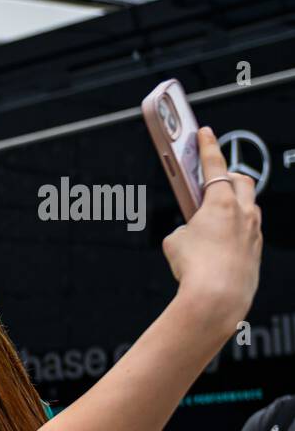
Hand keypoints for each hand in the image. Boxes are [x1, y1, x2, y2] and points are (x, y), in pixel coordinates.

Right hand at [161, 126, 261, 325]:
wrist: (217, 298)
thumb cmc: (195, 268)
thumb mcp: (175, 241)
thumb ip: (184, 228)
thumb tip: (191, 232)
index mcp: (220, 202)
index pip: (213, 164)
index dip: (207, 146)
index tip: (205, 133)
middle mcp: (243, 213)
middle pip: (241, 180)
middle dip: (228, 175)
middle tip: (212, 177)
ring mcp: (253, 232)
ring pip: (248, 207)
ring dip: (234, 204)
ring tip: (214, 216)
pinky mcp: (255, 251)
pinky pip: (248, 232)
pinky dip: (235, 231)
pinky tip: (219, 245)